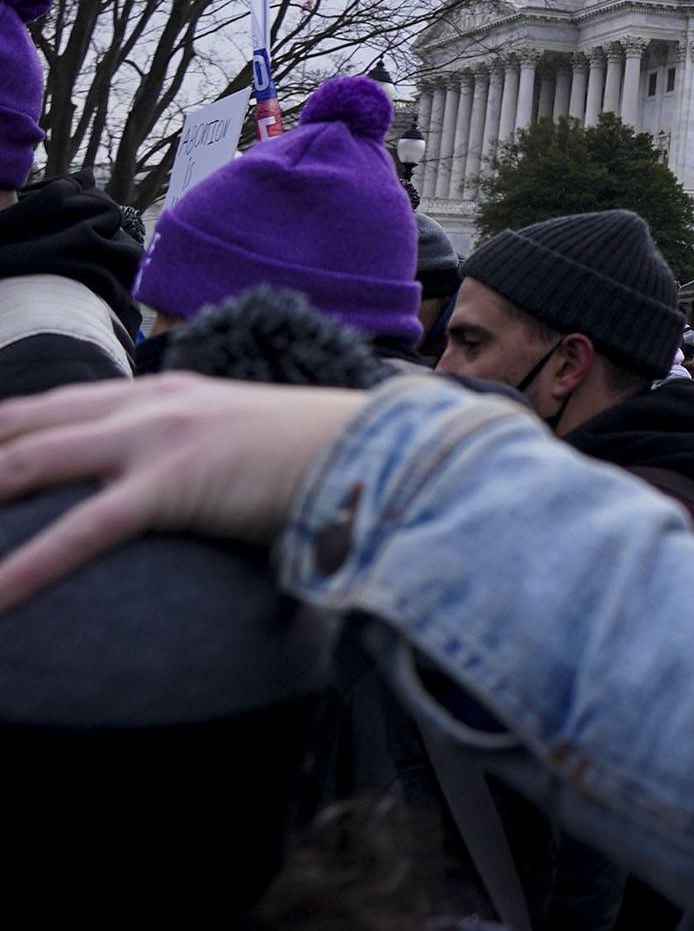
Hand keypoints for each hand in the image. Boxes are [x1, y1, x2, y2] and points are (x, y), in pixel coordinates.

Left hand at [0, 376, 372, 611]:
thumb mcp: (243, 445)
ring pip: (29, 463)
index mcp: (161, 393)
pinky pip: (83, 530)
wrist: (388, 448)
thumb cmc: (326, 458)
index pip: (45, 409)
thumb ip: (196, 458)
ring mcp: (159, 437)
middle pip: (18, 426)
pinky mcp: (177, 481)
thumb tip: (178, 495)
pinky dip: (27, 569)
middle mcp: (148, 404)